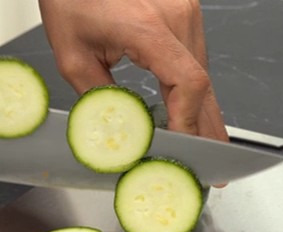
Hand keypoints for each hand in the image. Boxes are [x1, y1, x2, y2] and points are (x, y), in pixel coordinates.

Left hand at [38, 0, 227, 141]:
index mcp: (148, 26)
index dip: (189, 122)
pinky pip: (195, 57)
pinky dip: (193, 88)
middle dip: (206, 129)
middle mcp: (177, 15)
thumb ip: (101, 100)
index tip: (183, 149)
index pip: (188, 83)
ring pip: (204, 73)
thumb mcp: (72, 56)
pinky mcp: (185, 11)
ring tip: (201, 144)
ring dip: (202, 110)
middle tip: (210, 165)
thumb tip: (123, 136)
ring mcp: (186, 11)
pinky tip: (190, 111)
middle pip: (204, 83)